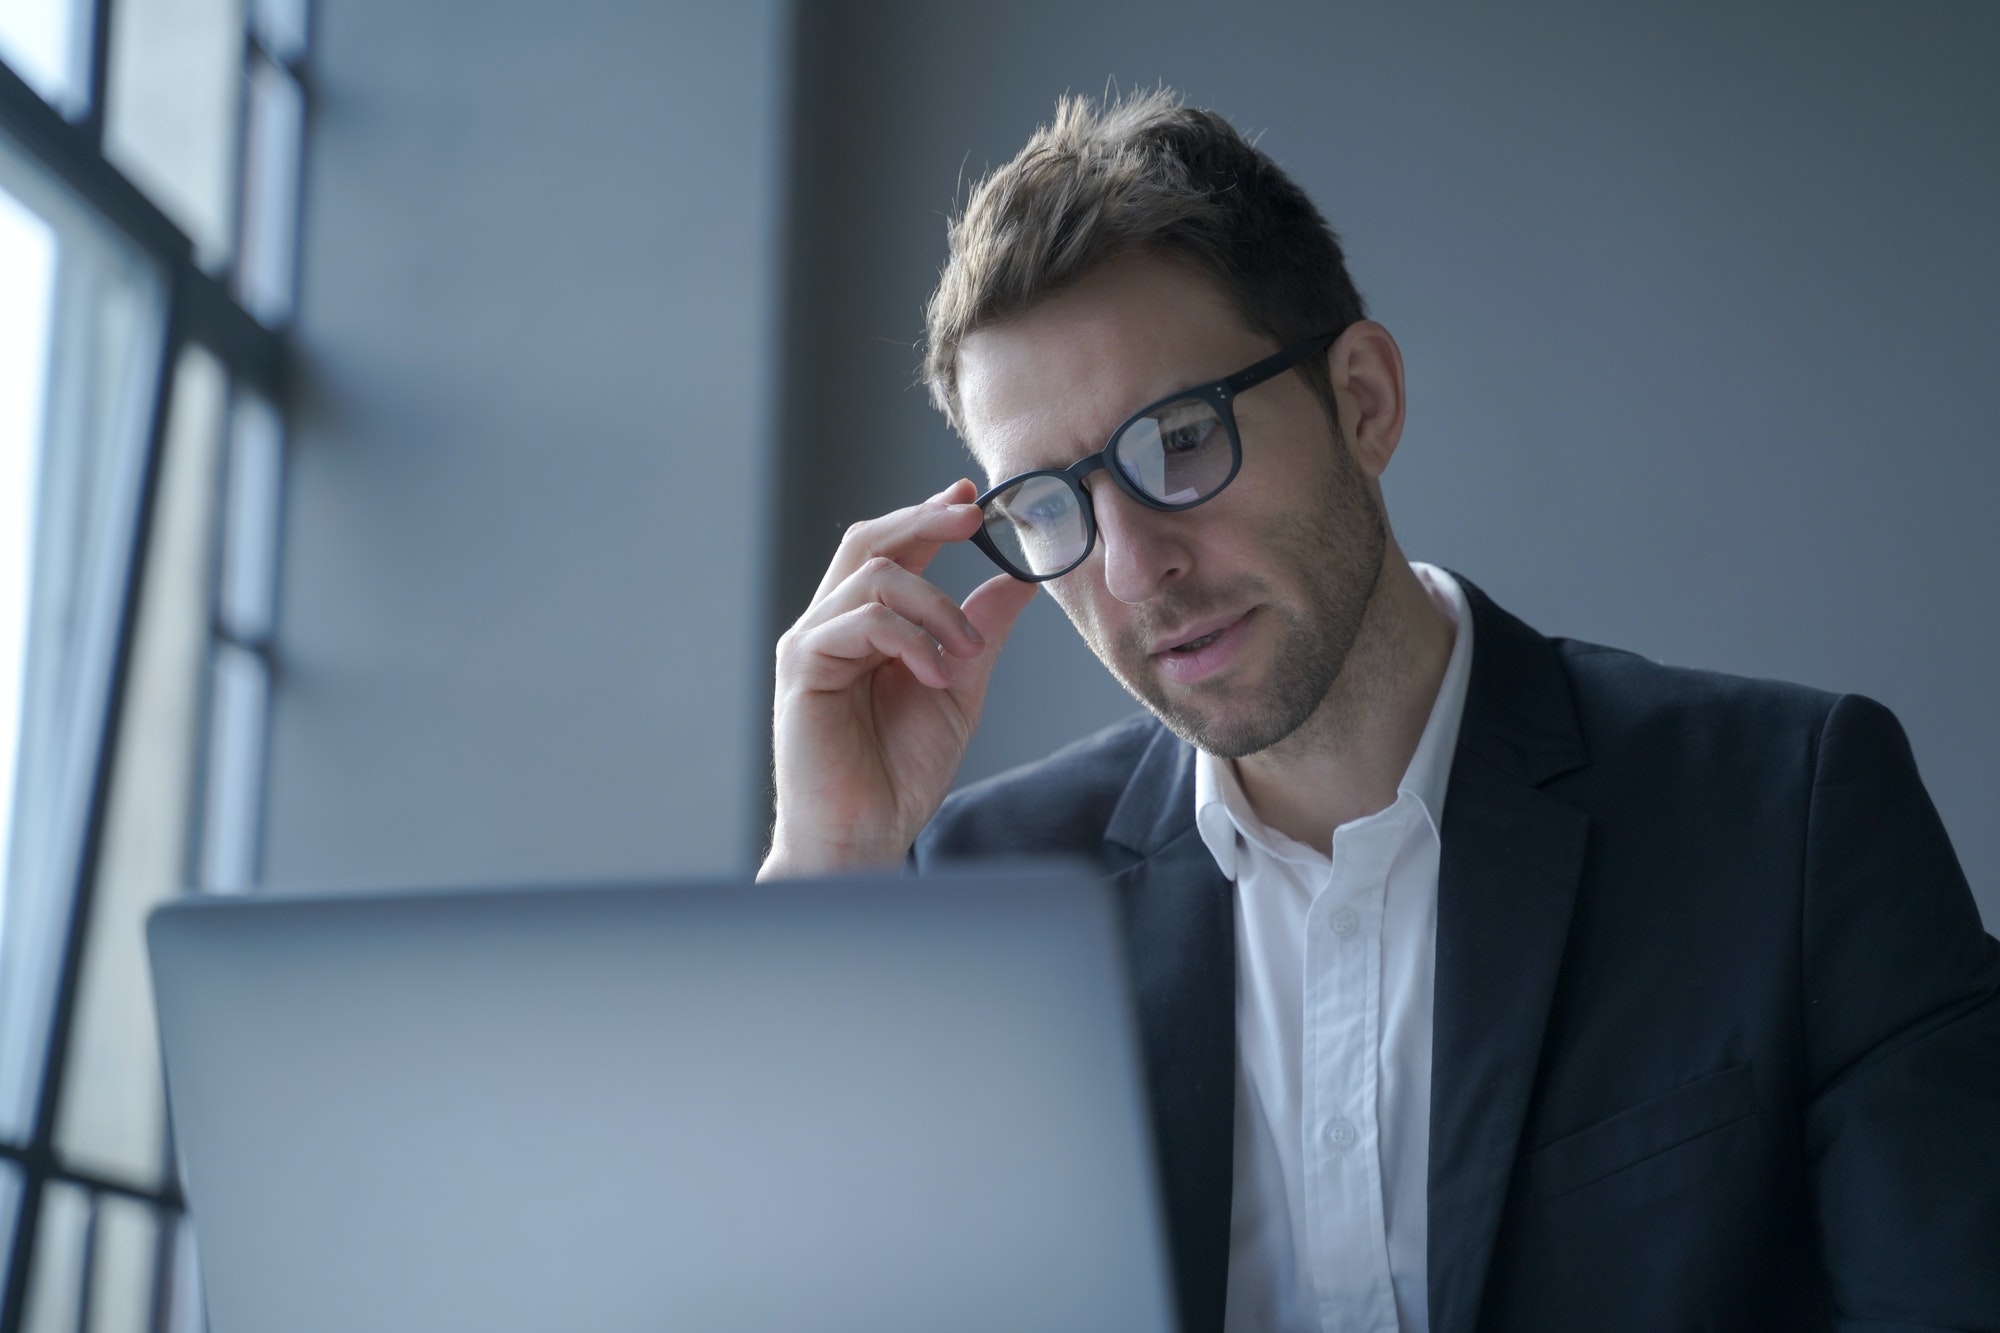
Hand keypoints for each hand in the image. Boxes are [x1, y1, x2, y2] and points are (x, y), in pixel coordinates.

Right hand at [760, 478, 1037, 877]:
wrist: (863, 838)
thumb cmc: (898, 775)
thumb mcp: (958, 690)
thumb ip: (978, 634)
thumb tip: (1016, 580)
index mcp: (864, 628)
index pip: (891, 550)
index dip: (927, 516)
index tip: (970, 497)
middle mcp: (830, 626)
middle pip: (868, 540)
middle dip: (923, 519)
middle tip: (970, 514)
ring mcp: (811, 644)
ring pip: (873, 576)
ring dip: (935, 604)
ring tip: (965, 653)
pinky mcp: (803, 669)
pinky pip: (860, 622)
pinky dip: (910, 639)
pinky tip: (936, 675)